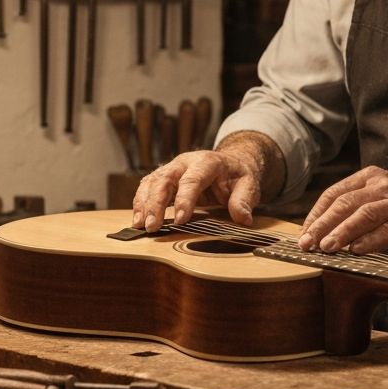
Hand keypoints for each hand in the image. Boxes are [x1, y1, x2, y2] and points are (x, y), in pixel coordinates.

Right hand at [131, 131, 284, 232]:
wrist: (230, 163)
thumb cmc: (237, 176)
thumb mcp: (248, 185)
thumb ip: (244, 200)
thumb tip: (242, 218)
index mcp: (207, 162)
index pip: (192, 179)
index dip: (184, 199)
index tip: (180, 220)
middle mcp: (185, 162)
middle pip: (165, 178)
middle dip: (156, 203)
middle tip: (152, 226)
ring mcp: (172, 168)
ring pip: (152, 182)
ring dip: (143, 204)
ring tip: (140, 225)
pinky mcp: (164, 178)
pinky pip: (147, 187)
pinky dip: (140, 203)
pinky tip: (138, 220)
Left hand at [299, 166, 387, 254]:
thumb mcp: (379, 200)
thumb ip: (354, 209)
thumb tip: (320, 231)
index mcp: (369, 177)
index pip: (334, 193)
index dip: (316, 214)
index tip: (303, 233)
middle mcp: (382, 185)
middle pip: (344, 203)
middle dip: (322, 224)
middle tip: (306, 243)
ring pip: (363, 215)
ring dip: (341, 232)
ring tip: (326, 247)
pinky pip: (387, 231)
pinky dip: (369, 241)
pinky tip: (355, 251)